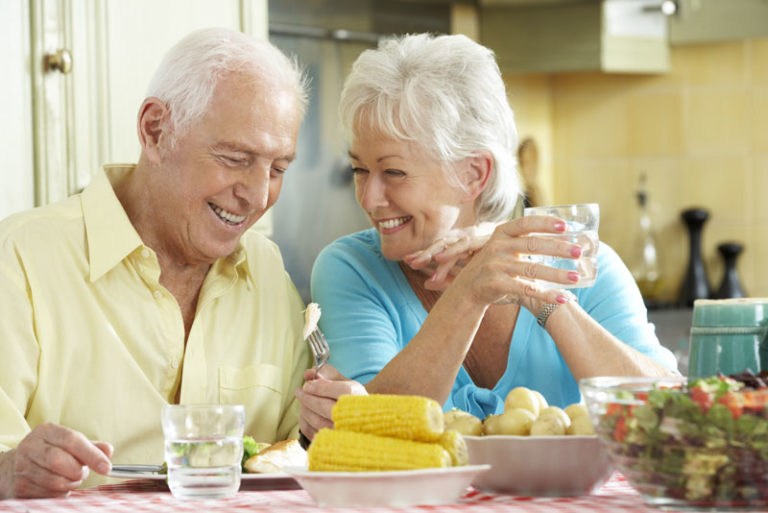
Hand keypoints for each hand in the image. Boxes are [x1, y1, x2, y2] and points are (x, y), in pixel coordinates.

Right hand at [0, 423, 112, 498]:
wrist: (16, 467)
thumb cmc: (51, 452)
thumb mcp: (70, 444)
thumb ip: (91, 447)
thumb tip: (108, 451)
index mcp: (46, 431)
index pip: (72, 440)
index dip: (92, 455)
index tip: (107, 467)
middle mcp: (30, 446)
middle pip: (59, 461)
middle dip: (77, 471)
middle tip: (82, 473)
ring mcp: (22, 467)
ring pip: (54, 481)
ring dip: (70, 483)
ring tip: (71, 478)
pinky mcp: (20, 487)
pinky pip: (48, 495)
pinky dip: (60, 493)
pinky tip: (58, 486)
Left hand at [295, 365, 366, 440]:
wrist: (363, 421)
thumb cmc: (352, 398)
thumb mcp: (345, 382)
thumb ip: (327, 374)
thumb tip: (308, 373)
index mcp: (358, 398)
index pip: (340, 391)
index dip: (320, 387)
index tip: (307, 385)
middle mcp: (353, 417)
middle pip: (325, 407)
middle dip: (307, 398)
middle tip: (299, 391)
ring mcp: (344, 433)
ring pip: (317, 421)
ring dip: (305, 410)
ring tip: (303, 402)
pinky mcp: (335, 444)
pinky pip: (313, 433)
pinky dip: (305, 422)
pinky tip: (306, 414)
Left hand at [403, 222, 495, 290]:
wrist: (533, 285)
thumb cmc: (503, 282)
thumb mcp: (472, 280)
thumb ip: (452, 279)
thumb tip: (425, 283)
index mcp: (470, 248)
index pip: (444, 249)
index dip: (426, 255)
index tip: (409, 262)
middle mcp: (476, 240)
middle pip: (446, 244)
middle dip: (426, 252)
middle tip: (408, 260)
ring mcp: (484, 238)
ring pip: (454, 245)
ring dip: (437, 254)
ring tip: (421, 262)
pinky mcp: (492, 241)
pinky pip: (468, 247)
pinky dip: (453, 254)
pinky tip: (440, 261)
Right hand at [441, 215, 582, 309]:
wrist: (467, 289)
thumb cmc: (494, 265)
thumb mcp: (503, 247)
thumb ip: (523, 240)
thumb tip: (561, 233)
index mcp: (501, 233)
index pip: (525, 224)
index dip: (545, 223)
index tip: (565, 226)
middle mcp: (497, 247)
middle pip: (532, 245)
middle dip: (558, 248)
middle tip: (579, 251)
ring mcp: (496, 266)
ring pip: (532, 270)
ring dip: (557, 274)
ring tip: (576, 277)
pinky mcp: (497, 284)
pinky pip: (526, 289)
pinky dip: (546, 294)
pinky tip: (562, 298)